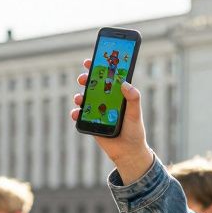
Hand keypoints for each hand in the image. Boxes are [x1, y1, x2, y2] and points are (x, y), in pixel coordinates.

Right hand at [70, 59, 153, 181]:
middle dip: (86, 79)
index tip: (91, 60)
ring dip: (79, 96)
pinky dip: (76, 112)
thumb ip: (133, 99)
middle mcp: (106, 100)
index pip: (108, 76)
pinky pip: (80, 115)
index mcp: (117, 94)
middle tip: (83, 78)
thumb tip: (125, 83)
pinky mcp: (90, 122)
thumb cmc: (134, 131)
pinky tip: (76, 113)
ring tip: (80, 98)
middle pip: (93, 85)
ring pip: (84, 98)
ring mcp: (97, 110)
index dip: (99, 66)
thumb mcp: (136, 114)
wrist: (127, 152)